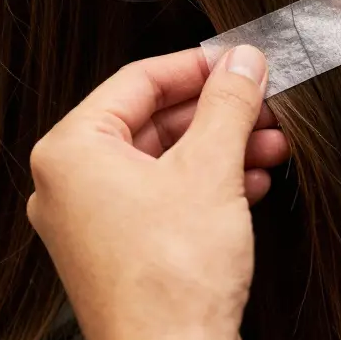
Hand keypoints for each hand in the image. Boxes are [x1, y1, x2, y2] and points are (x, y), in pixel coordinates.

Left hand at [26, 46, 277, 339]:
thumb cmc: (173, 278)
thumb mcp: (211, 169)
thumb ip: (227, 103)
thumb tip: (242, 62)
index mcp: (70, 152)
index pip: (137, 81)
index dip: (197, 66)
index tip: (239, 60)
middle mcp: (69, 185)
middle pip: (152, 121)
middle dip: (217, 113)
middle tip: (264, 102)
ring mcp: (91, 223)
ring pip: (163, 162)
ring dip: (220, 148)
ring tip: (271, 142)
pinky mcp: (119, 255)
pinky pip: (163, 199)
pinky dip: (207, 185)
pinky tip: (253, 181)